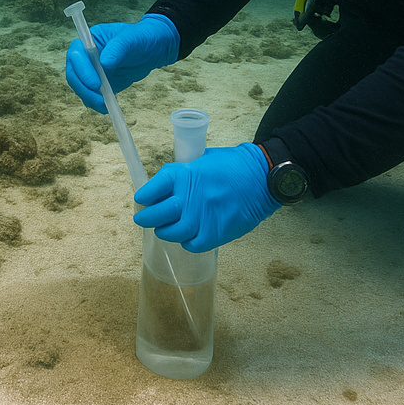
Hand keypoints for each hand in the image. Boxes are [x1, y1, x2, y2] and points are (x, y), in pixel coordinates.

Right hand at [63, 14, 179, 113]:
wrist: (153, 49)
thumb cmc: (141, 37)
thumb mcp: (131, 39)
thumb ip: (117, 48)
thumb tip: (104, 63)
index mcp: (90, 40)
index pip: (76, 55)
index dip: (82, 70)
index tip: (96, 83)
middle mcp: (86, 56)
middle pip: (74, 74)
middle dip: (84, 88)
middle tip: (100, 100)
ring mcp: (92, 70)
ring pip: (80, 87)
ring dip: (89, 98)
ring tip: (105, 106)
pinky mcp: (100, 83)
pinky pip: (92, 95)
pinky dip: (96, 103)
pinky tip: (107, 107)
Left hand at [132, 142, 280, 251]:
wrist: (262, 177)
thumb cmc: (233, 165)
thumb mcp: (202, 160)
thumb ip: (183, 174)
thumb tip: (165, 187)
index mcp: (184, 174)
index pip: (152, 189)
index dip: (144, 196)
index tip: (142, 199)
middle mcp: (189, 196)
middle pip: (156, 215)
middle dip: (145, 218)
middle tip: (143, 219)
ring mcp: (202, 217)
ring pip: (171, 233)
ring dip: (164, 232)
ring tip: (164, 229)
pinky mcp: (216, 233)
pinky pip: (192, 244)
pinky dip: (187, 242)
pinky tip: (188, 235)